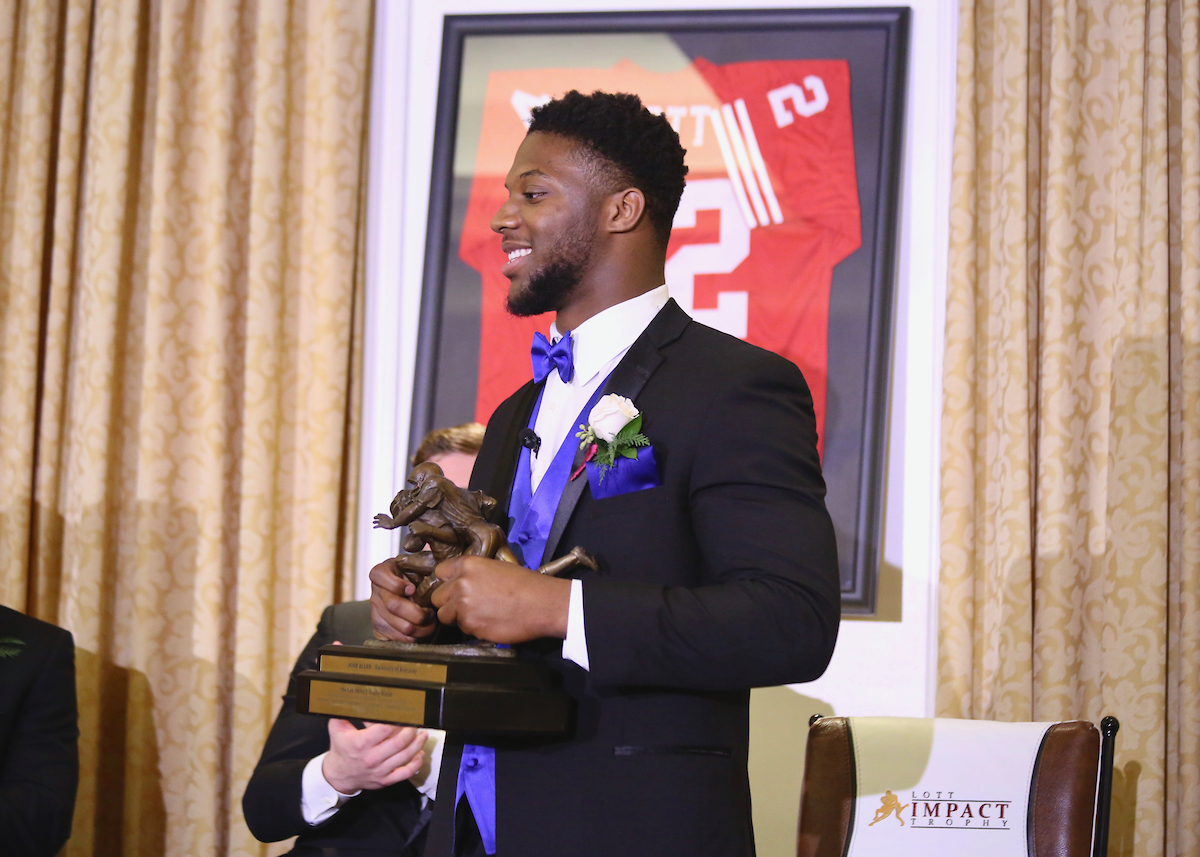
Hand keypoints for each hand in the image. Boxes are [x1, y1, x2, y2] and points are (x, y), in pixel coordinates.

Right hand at [322, 719, 426, 792]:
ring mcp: (380, 770)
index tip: (404, 715)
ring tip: (423, 735)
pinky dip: (416, 763)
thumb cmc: (341, 749)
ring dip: (418, 744)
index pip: (385, 729)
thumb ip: (344, 712)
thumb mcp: (337, 729)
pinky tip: (420, 754)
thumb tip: (350, 697)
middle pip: (399, 743)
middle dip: (411, 730)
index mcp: (361, 743)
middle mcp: (372, 758)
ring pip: (405, 756)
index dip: (397, 721)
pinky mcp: (385, 780)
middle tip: (415, 723)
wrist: (338, 776)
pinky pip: (405, 773)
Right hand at [370, 557, 435, 640]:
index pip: (380, 576)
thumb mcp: (419, 565)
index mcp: (382, 573)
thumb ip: (423, 562)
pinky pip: (395, 639)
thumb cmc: (418, 578)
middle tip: (431, 613)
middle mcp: (376, 592)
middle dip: (418, 613)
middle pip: (393, 605)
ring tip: (431, 623)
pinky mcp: (379, 629)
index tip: (412, 588)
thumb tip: (434, 558)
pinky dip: (412, 638)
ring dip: (420, 628)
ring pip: (398, 625)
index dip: (396, 584)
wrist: (411, 595)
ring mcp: (375, 612)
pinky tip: (421, 632)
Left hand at [430, 555, 570, 643]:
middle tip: (467, 606)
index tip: (454, 589)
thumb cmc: (526, 584)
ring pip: (445, 616)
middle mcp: (460, 583)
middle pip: (437, 597)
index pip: (439, 572)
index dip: (446, 582)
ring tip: (480, 616)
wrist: (543, 604)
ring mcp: (463, 606)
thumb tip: (459, 583)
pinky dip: (472, 629)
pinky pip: (461, 629)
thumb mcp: (496, 568)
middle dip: (449, 603)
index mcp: (467, 565)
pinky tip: (489, 623)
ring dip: (458, 618)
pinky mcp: (470, 625)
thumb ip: (473, 574)